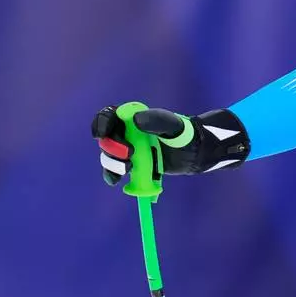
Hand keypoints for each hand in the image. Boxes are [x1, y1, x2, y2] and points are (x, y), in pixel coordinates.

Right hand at [91, 104, 249, 186]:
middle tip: (130, 155)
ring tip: (130, 167)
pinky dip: (113, 174)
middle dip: (112, 147)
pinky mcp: (132, 164)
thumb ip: (158, 120)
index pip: (110, 115)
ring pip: (109, 155)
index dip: (102, 123)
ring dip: (113, 162)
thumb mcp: (175, 126)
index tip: (101, 134)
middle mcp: (128, 132)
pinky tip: (116, 181)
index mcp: (135, 117)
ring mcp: (128, 148)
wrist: (195, 155)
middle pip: (107, 138)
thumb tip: (136, 119)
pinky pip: (115, 169)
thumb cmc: (186, 135)